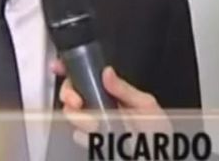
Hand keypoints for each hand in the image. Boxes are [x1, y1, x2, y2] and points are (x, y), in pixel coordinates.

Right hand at [51, 60, 171, 145]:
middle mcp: (101, 105)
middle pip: (71, 92)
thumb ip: (125, 89)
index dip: (71, 69)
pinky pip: (77, 135)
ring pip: (71, 114)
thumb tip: (107, 72)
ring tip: (98, 126)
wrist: (159, 156)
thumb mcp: (146, 105)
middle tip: (77, 101)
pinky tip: (98, 136)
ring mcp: (94, 123)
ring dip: (80, 119)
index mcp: (113, 92)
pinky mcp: (90, 141)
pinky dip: (85, 136)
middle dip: (69, 94)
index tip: (59, 66)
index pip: (88, 76)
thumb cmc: (158, 131)